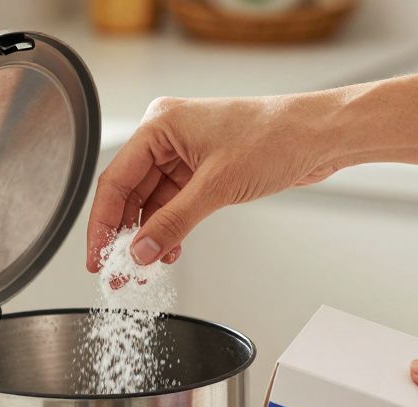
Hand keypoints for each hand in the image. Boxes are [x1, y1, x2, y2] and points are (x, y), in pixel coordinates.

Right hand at [86, 94, 340, 271]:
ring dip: (148, 236)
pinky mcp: (204, 170)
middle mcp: (168, 137)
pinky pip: (174, 205)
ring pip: (151, 203)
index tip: (97, 256)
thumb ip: (173, 222)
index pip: (116, 180)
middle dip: (124, 235)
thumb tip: (141, 252)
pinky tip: (168, 251)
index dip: (103, 223)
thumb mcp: (217, 187)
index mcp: (160, 125)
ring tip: (142, 269)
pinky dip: (170, 229)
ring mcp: (186, 154)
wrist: (319, 136)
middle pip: (130, 193)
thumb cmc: (276, 137)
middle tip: (116, 271)